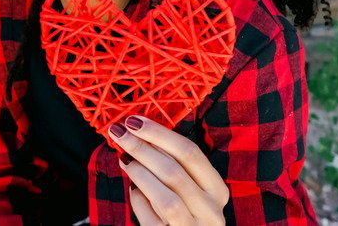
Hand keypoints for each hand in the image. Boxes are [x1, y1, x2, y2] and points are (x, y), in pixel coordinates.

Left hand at [109, 115, 228, 224]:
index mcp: (217, 190)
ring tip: (124, 158)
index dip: (160, 134)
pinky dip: (139, 200)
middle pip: (174, 171)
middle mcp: (211, 211)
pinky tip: (132, 188)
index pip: (191, 153)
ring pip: (164, 197)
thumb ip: (174, 167)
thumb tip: (141, 135)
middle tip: (120, 133)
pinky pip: (151, 218)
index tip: (135, 121)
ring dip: (140, 172)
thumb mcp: (191, 191)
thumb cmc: (186, 215)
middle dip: (143, 148)